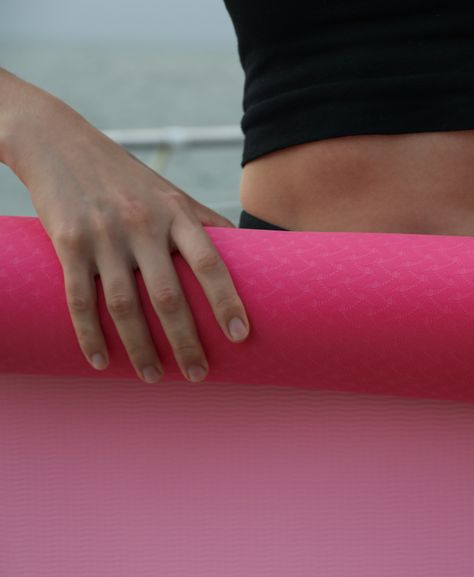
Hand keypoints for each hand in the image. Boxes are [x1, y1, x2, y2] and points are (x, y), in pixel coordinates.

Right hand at [11, 94, 249, 383]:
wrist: (59, 143)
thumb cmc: (128, 178)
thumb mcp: (172, 193)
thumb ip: (207, 224)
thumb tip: (254, 253)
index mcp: (176, 212)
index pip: (210, 263)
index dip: (226, 300)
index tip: (241, 335)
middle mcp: (142, 224)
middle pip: (168, 295)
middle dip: (186, 340)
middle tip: (198, 374)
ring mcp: (104, 235)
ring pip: (125, 305)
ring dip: (141, 347)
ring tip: (153, 377)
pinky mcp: (68, 243)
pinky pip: (80, 299)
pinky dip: (90, 334)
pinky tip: (102, 361)